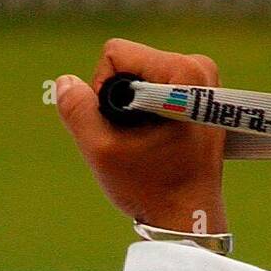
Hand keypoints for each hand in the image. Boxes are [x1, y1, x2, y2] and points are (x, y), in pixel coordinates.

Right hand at [54, 38, 227, 232]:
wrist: (189, 216)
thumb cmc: (151, 187)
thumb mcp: (102, 150)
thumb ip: (78, 110)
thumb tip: (65, 81)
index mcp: (183, 72)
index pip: (115, 55)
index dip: (102, 91)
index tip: (120, 127)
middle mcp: (199, 66)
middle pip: (129, 62)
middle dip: (120, 98)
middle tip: (135, 138)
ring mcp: (205, 79)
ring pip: (140, 74)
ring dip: (133, 105)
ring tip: (147, 140)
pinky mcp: (202, 92)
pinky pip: (155, 84)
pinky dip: (147, 107)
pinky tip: (157, 137)